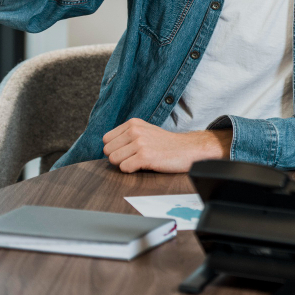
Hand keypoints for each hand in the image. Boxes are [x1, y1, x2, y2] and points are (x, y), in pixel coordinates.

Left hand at [102, 118, 229, 172]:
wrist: (188, 149)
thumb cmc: (166, 144)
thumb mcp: (145, 131)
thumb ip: (127, 135)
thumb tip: (107, 148)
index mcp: (133, 123)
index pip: (106, 139)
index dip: (115, 148)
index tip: (129, 151)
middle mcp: (135, 130)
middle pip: (107, 151)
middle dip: (118, 157)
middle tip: (135, 157)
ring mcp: (140, 142)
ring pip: (114, 160)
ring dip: (125, 164)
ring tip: (141, 160)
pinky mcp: (145, 156)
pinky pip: (124, 168)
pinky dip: (132, 170)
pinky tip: (145, 165)